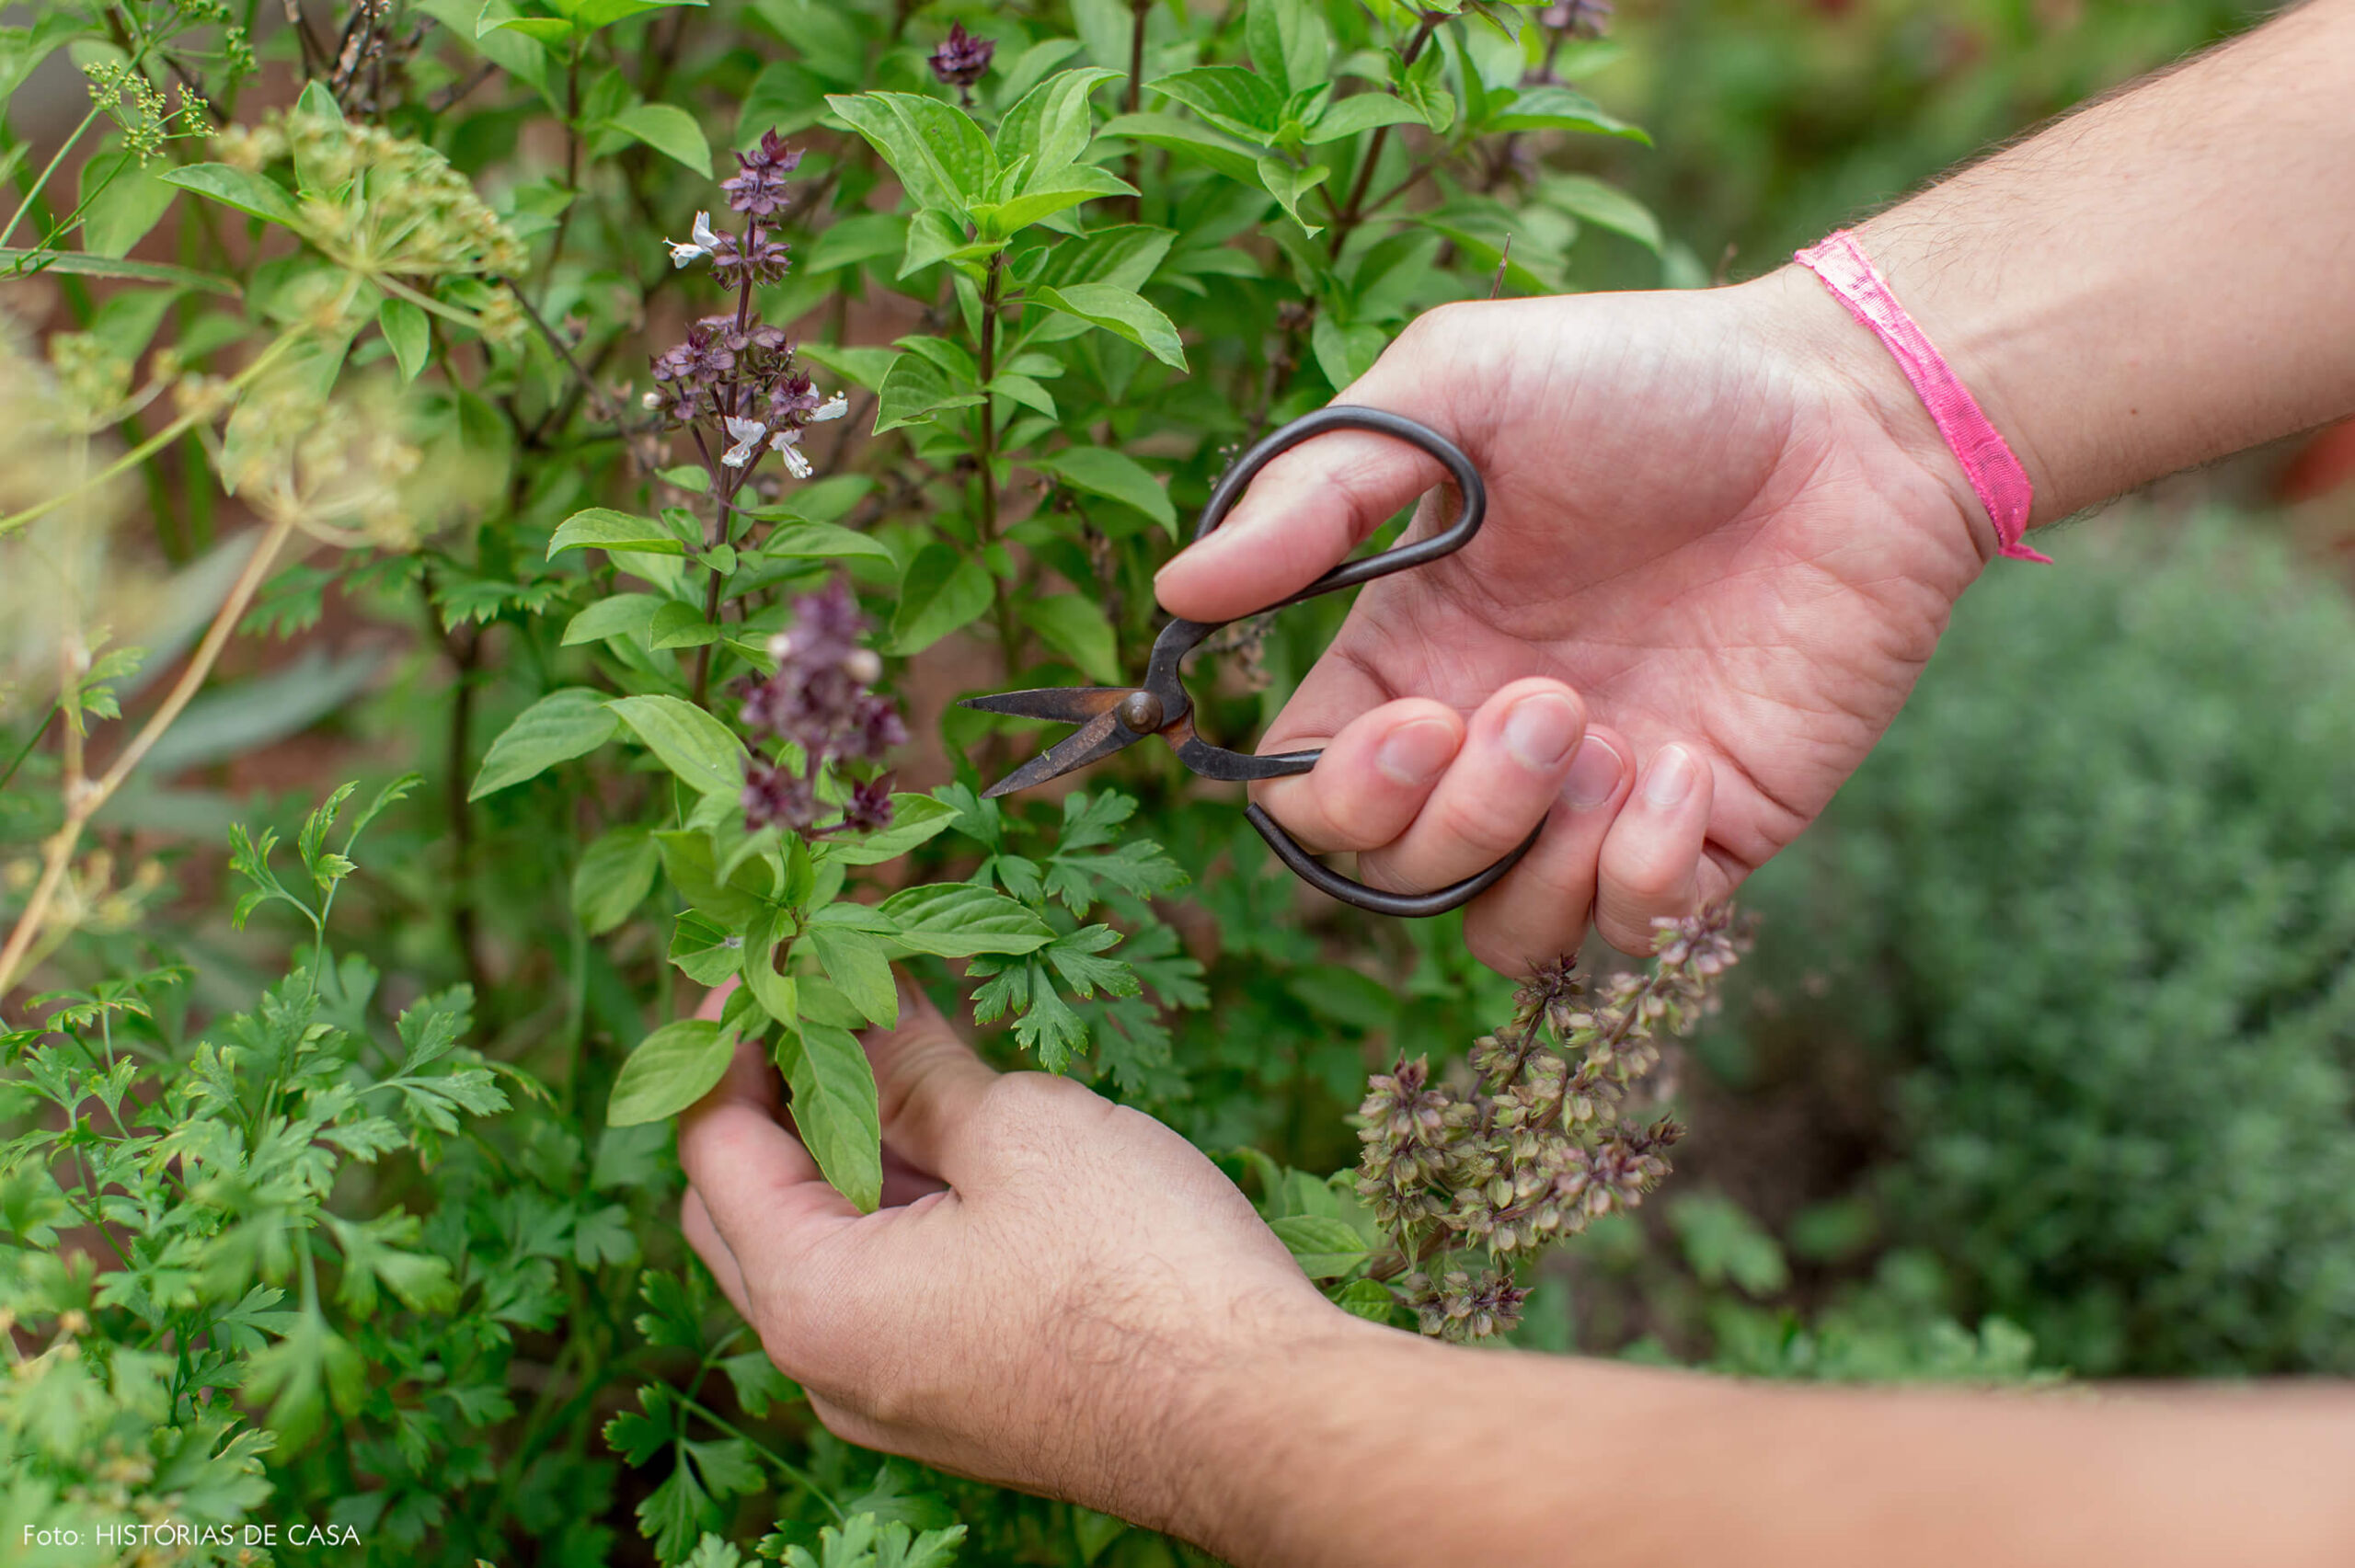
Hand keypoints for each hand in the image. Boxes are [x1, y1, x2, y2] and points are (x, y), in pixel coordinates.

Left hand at [676, 982, 1342, 1528]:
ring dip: (845, 1136)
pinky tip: (952, 1118)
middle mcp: (825, 1364)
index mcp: (813, 1299)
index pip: (713, 1140)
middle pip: (747, 1200)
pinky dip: (897, 1194)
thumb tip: (862, 998)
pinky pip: (887, 1280)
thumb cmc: (1142, 1274)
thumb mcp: (1017, 1132)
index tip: (769, 950)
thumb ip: (913, 1065)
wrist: (1262, 1417)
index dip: (727, 1031)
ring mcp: (889, 1390)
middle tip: (821, 985)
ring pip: (823, 1240)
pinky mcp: (956, 1391)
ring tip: (895, 1029)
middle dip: (774, 1084)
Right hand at [1155, 269, 1987, 971]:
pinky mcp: (1706, 832)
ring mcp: (1594, 797)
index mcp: (1410, 654)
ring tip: (1617, 738)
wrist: (1854, 416)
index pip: (1309, 795)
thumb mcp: (1457, 390)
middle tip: (1547, 701)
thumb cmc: (1646, 381)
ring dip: (1539, 854)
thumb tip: (1179, 594)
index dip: (1335, 794)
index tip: (1416, 715)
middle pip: (1393, 878)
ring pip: (1498, 931)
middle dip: (1454, 816)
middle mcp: (1488, 742)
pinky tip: (1687, 770)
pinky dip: (1641, 882)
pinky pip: (1628, 936)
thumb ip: (1316, 493)